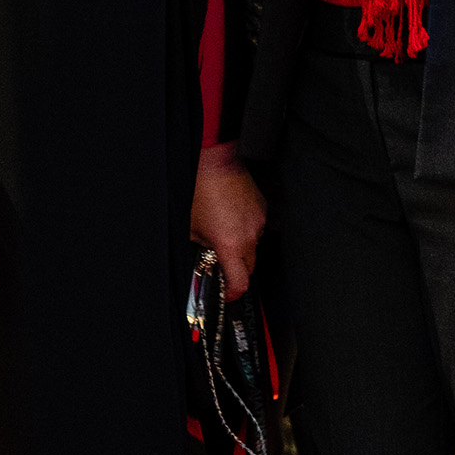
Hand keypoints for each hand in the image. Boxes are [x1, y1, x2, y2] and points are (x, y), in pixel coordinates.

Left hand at [191, 151, 266, 298]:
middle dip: (235, 269)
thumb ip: (202, 249)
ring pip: (253, 246)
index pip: (240, 282)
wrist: (215, 162)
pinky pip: (256, 228)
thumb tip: (205, 258)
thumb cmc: (201, 190)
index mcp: (230, 244)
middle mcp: (249, 236)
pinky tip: (231, 217)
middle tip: (220, 261)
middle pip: (249, 267)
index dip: (232, 292)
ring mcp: (258, 221)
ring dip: (240, 247)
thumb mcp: (192, 228)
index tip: (226, 292)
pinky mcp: (262, 208)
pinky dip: (245, 229)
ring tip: (224, 231)